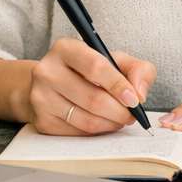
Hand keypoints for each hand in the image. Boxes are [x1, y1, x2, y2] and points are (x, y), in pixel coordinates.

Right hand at [25, 38, 156, 135]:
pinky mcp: (42, 121)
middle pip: (93, 98)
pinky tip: (103, 122)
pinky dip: (97, 131)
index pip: (95, 67)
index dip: (118, 85)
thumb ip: (136, 69)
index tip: (134, 99)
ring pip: (87, 120)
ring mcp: (42, 97)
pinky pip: (78, 133)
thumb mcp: (112, 59)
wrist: (50, 84)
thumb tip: (140, 93)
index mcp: (66, 48)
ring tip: (119, 118)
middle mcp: (48, 71)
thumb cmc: (86, 70)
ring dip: (111, 123)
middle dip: (119, 111)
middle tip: (132, 114)